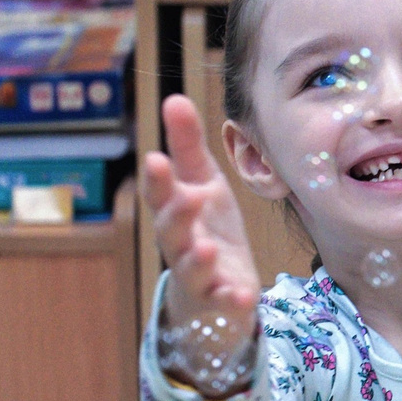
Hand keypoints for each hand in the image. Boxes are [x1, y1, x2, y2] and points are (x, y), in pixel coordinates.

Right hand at [139, 95, 262, 364]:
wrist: (215, 287)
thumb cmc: (206, 226)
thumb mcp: (202, 183)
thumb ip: (188, 146)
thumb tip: (174, 97)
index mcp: (177, 211)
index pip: (162, 193)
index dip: (158, 178)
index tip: (157, 156)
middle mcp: (181, 243)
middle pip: (171, 231)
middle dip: (177, 215)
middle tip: (188, 198)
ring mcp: (199, 276)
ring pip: (192, 268)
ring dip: (199, 259)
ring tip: (209, 248)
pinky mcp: (221, 301)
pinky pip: (224, 303)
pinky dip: (232, 301)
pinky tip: (244, 297)